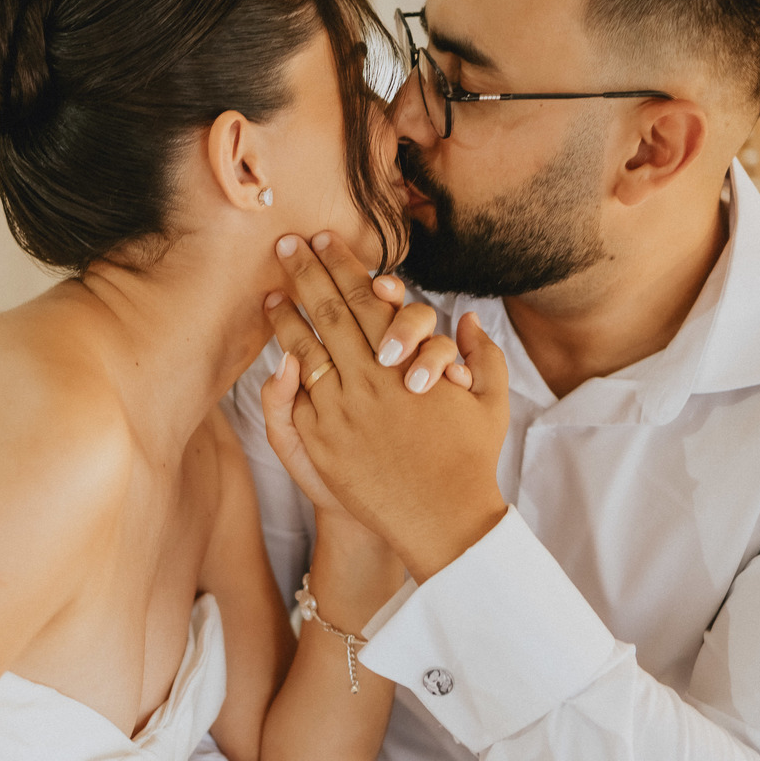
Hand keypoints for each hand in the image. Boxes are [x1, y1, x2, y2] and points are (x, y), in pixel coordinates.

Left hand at [260, 246, 454, 525]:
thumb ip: (481, 356)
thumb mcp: (490, 403)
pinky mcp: (324, 440)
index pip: (367, 298)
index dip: (343, 265)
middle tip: (284, 244)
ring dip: (287, 316)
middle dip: (305, 273)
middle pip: (331, 312)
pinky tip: (277, 348)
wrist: (441, 520)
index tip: (323, 240)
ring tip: (270, 293)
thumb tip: (466, 318)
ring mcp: (343, 409)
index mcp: (410, 361)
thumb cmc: (469, 460)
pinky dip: (285, 365)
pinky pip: (299, 393)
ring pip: (307, 349)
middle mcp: (372, 378)